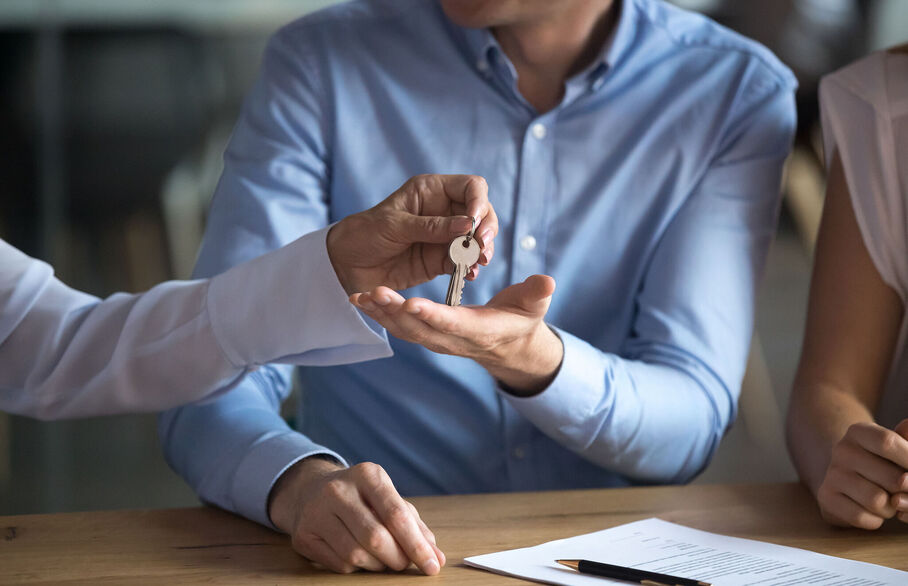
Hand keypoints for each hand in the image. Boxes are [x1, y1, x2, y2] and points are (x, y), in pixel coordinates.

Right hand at [268, 457, 444, 574]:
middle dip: (398, 558)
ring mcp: (316, 512)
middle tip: (404, 563)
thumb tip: (436, 557)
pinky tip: (358, 555)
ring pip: (356, 555)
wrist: (310, 491)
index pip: (396, 514)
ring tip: (382, 558)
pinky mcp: (303, 535)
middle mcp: (339, 489)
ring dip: (377, 565)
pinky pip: (339, 564)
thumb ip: (415, 527)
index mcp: (367, 475)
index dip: (417, 545)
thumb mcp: (389, 500)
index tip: (432, 565)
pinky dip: (357, 567)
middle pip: (376, 538)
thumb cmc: (361, 498)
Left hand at [327, 174, 497, 293]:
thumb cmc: (365, 234)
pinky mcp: (442, 260)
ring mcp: (445, 236)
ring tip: (479, 263)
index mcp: (431, 191)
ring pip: (477, 238)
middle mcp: (443, 210)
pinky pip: (465, 261)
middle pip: (481, 212)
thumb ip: (432, 226)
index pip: (470, 187)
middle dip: (487, 229)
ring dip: (482, 250)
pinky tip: (471, 274)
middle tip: (483, 247)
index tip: (475, 222)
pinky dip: (471, 267)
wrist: (346, 264)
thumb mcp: (395, 226)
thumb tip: (469, 224)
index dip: (479, 201)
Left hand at [351, 275, 562, 393]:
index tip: (412, 304)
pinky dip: (378, 315)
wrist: (509, 345)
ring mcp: (437, 339)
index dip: (433, 316)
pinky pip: (399, 327)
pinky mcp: (426, 334)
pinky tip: (359, 300)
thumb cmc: (522, 318)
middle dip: (396, 312)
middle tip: (376, 292)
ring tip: (360, 296)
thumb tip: (547, 282)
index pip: (453, 324)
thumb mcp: (534, 305)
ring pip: (404, 329)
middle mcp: (452, 339)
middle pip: (420, 328)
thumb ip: (537, 293)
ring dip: (381, 314)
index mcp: (478, 329)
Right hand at [816, 420, 907, 528]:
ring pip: (878, 501)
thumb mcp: (895, 447)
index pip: (888, 443)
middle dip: (906, 492)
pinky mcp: (825, 497)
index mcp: (858, 432)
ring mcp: (832, 474)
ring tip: (887, 501)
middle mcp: (841, 450)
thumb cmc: (881, 462)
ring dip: (891, 508)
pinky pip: (861, 517)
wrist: (845, 477)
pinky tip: (871, 511)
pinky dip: (874, 520)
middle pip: (893, 479)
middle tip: (903, 490)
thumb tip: (907, 426)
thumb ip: (907, 440)